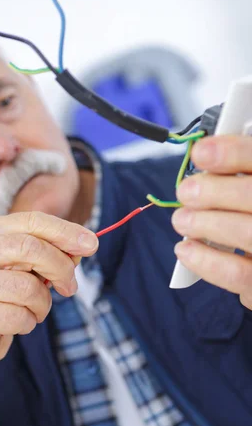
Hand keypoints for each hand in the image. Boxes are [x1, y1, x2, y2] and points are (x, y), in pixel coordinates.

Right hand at [0, 211, 98, 364]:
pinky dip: (28, 323)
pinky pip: (19, 316)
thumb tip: (85, 245)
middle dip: (61, 268)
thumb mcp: (27, 267)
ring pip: (28, 287)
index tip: (92, 245)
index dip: (66, 232)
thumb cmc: (4, 295)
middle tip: (70, 288)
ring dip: (42, 304)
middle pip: (32, 248)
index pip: (33, 221)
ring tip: (34, 310)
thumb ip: (51, 252)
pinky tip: (16, 323)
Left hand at [172, 135, 251, 309]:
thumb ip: (241, 174)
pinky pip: (236, 273)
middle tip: (186, 192)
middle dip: (213, 191)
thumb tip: (206, 156)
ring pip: (246, 233)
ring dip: (204, 224)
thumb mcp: (250, 191)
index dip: (235, 152)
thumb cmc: (251, 215)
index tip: (201, 152)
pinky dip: (204, 261)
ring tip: (181, 220)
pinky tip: (185, 249)